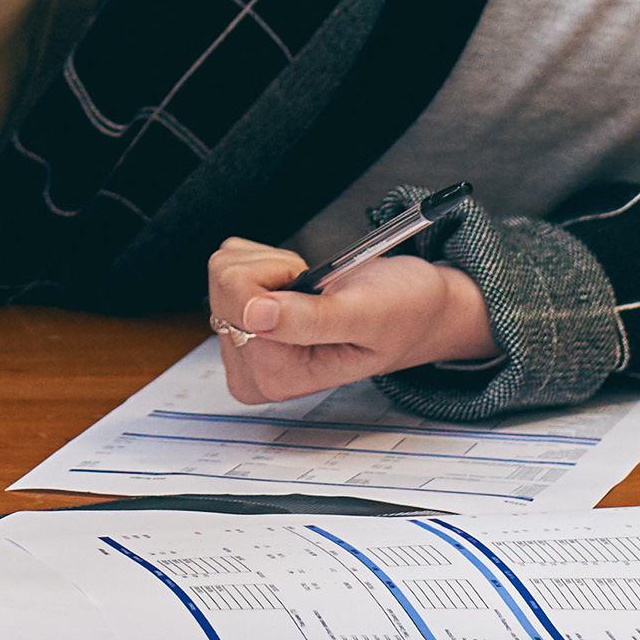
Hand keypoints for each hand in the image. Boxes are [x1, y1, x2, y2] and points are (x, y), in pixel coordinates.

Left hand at [205, 238, 494, 401]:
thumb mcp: (365, 315)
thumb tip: (254, 315)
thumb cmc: (401, 313)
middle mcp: (253, 371)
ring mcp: (242, 346)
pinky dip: (266, 261)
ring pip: (223, 270)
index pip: (239, 304)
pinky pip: (229, 263)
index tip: (315, 293)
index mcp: (278, 378)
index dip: (279, 280)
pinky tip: (297, 285)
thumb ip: (311, 319)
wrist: (416, 306)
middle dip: (274, 272)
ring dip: (272, 266)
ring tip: (312, 291)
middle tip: (317, 292)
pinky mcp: (239, 319)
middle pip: (224, 284)